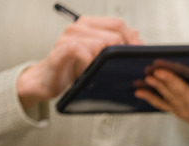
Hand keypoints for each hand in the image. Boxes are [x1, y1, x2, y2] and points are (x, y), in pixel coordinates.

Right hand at [17, 16, 141, 108]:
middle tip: (120, 65)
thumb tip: (138, 37)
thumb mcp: (100, 54)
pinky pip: (80, 51)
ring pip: (100, 43)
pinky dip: (89, 62)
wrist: (49, 78)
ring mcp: (67, 37)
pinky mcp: (59, 51)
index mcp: (89, 24)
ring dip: (104, 60)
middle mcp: (78, 27)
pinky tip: (88, 69)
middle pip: (113, 35)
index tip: (138, 52)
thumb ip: (118, 43)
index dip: (132, 38)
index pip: (118, 23)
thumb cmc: (75, 66)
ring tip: (99, 69)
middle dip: (122, 52)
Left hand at [134, 61, 188, 145]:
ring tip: (147, 74)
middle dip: (171, 82)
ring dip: (158, 86)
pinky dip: (151, 98)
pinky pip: (163, 105)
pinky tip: (138, 88)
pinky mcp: (179, 112)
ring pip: (171, 98)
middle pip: (185, 94)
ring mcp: (188, 111)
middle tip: (159, 70)